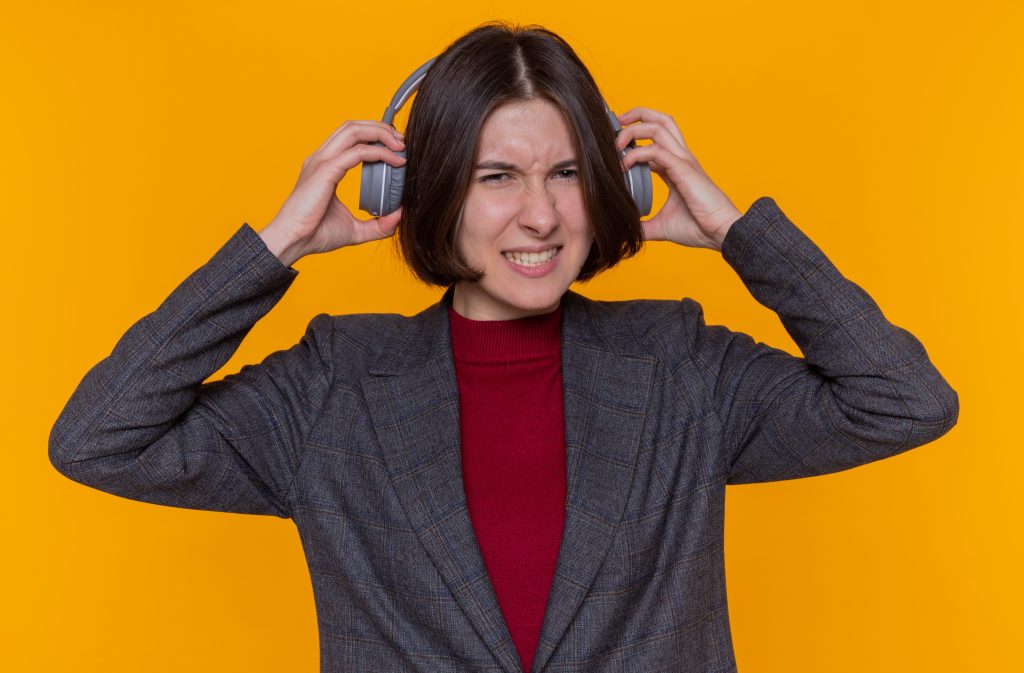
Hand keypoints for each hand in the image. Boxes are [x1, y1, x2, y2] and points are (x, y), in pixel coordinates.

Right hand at [259, 120, 407, 265]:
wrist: (294, 241)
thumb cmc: (315, 234)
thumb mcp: (354, 230)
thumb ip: (378, 225)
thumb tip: (399, 216)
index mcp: (325, 166)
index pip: (350, 137)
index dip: (374, 135)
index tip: (395, 147)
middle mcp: (322, 158)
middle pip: (352, 126)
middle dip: (380, 128)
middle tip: (401, 142)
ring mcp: (322, 162)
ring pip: (353, 130)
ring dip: (380, 133)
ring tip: (400, 145)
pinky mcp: (326, 171)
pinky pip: (357, 152)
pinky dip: (379, 152)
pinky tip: (394, 160)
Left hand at [616, 107, 742, 250]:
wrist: (720, 233)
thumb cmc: (698, 228)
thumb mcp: (662, 226)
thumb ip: (643, 226)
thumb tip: (627, 233)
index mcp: (677, 167)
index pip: (657, 138)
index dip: (636, 136)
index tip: (616, 144)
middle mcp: (681, 158)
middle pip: (661, 121)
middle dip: (637, 115)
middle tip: (617, 123)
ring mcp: (683, 161)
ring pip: (658, 127)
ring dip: (633, 130)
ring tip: (616, 145)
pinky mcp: (683, 170)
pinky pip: (656, 151)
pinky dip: (637, 154)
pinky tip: (625, 165)